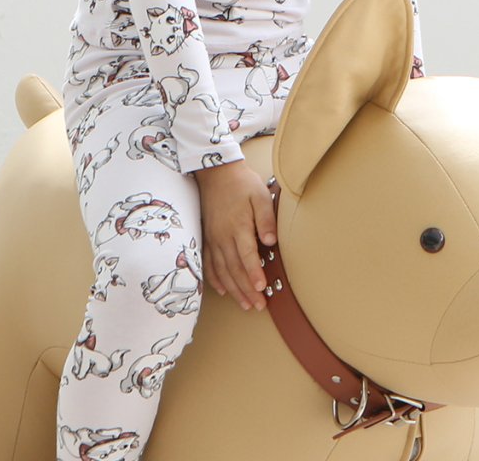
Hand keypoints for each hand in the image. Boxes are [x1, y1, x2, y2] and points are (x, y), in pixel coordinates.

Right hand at [193, 159, 277, 312]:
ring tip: (245, 304)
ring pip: (222, 270)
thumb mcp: (260, 195)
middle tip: (258, 306)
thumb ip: (266, 218)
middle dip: (247, 289)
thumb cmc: (241, 183)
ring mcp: (213, 238)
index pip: (247, 256)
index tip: (262, 289)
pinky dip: (215, 279)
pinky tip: (222, 290)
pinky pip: (209, 263)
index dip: (254, 274)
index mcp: (238, 226)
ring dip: (233, 289)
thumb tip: (271, 241)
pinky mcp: (207, 238)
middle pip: (234, 269)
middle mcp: (223, 236)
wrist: (216, 173)